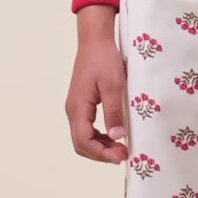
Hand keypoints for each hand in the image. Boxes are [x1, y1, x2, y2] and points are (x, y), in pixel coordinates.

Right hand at [66, 11, 128, 162]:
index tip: (121, 156)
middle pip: (81, 144)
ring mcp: (76, 108)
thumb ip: (114, 112)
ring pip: (83, 138)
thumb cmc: (104, 60)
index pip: (83, 141)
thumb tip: (117, 137)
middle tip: (124, 154)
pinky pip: (88, 128)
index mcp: (78, 107)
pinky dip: (100, 137)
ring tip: (122, 148)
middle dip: (101, 154)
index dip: (101, 153)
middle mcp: (73, 110)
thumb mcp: (114, 86)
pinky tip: (115, 136)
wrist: (95, 41)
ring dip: (101, 147)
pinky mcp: (82, 105)